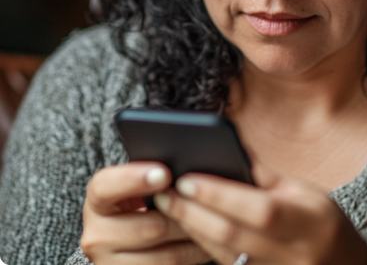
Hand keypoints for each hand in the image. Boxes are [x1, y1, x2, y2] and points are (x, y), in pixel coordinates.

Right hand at [81, 162, 209, 263]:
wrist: (128, 235)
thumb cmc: (142, 198)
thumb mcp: (139, 182)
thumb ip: (154, 174)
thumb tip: (185, 166)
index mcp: (98, 199)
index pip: (106, 186)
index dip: (135, 179)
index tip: (165, 173)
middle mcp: (96, 234)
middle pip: (149, 226)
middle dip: (183, 214)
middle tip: (206, 200)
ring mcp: (110, 262)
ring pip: (165, 255)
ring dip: (195, 238)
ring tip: (216, 222)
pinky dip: (192, 255)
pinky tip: (207, 243)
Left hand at [154, 163, 366, 264]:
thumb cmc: (322, 221)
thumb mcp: (303, 190)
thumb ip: (264, 175)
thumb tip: (229, 150)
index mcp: (307, 223)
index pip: (257, 209)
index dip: (219, 195)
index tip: (187, 178)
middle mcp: (291, 255)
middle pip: (231, 236)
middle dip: (191, 213)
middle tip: (163, 193)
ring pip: (222, 254)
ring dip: (190, 229)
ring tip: (167, 206)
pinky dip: (203, 244)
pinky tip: (187, 226)